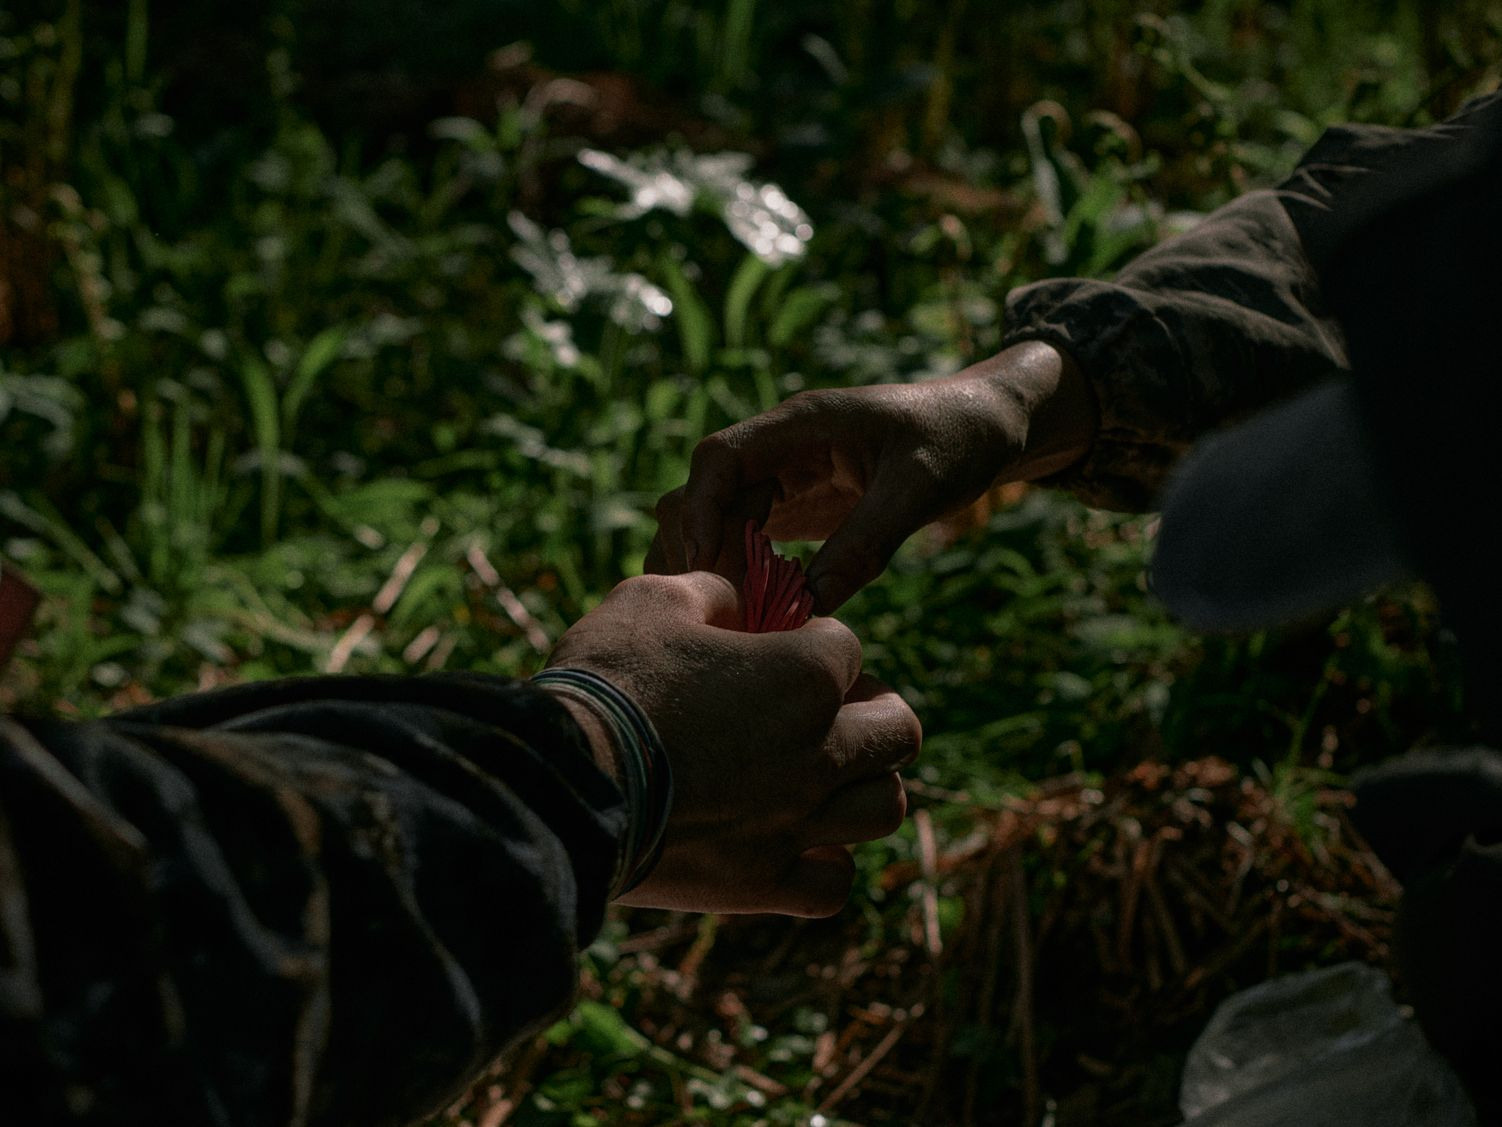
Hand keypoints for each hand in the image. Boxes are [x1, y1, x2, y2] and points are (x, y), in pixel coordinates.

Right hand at [542, 572, 920, 916]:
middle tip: (833, 708)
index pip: (848, 648)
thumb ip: (712, 593)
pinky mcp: (763, 882)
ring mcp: (797, 822)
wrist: (559, 784)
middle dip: (874, 709)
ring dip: (866, 784)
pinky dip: (825, 863)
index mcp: (804, 675)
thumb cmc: (606, 681)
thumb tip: (735, 604)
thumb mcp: (652, 599)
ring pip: (887, 807)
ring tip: (828, 775)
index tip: (775, 648)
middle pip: (900, 729)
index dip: (812, 642)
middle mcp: (819, 750)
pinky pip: (833, 884)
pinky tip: (794, 842)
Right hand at [650, 340, 1095, 610]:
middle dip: (701, 547)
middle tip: (719, 609)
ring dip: (714, 564)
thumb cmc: (958, 439)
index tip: (704, 567)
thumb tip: (811, 605)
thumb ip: (867, 542)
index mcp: (800, 424)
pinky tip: (757, 613)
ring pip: (716, 520)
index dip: (702, 510)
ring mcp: (784, 479)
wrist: (986, 425)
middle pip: (703, 493)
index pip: (719, 458)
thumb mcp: (920, 489)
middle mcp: (780, 448)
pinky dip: (741, 574)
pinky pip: (747, 541)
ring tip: (733, 616)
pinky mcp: (796, 509)